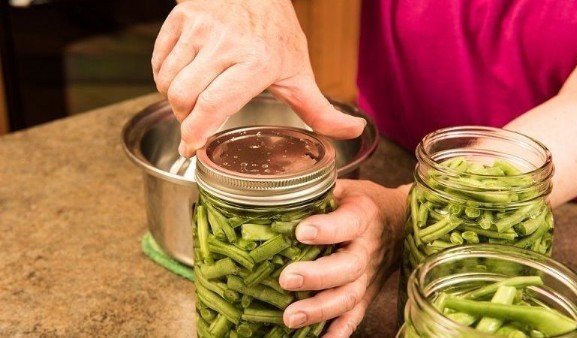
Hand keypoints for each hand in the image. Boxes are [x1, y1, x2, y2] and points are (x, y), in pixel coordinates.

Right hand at [152, 0, 365, 156]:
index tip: (191, 148)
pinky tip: (181, 79)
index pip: (214, 104)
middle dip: (183, 120)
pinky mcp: (180, 19)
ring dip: (173, 100)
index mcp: (257, 62)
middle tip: (193, 127)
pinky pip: (158, 60)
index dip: (196, 132)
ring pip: (166, 80)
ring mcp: (199, 29)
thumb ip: (321, 110)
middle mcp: (225, 45)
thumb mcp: (300, 72)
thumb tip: (354, 132)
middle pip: (183, 97)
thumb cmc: (277, 33)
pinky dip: (163, 77)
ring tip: (190, 103)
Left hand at [279, 180, 409, 336]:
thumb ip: (319, 190)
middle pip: (348, 267)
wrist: (402, 222)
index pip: (348, 223)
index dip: (327, 229)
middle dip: (317, 277)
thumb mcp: (346, 188)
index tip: (302, 232)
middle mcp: (368, 248)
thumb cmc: (365, 203)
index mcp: (364, 216)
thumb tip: (279, 189)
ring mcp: (369, 276)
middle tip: (287, 279)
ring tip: (290, 317)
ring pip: (349, 297)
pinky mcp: (367, 294)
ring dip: (320, 310)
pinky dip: (339, 331)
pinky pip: (355, 317)